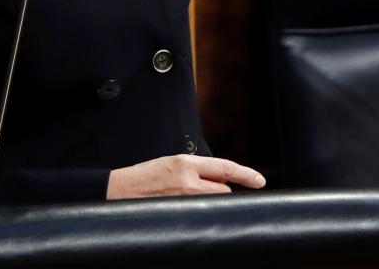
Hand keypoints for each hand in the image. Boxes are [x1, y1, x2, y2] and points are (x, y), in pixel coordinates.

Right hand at [105, 154, 264, 198]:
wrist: (119, 191)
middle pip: (223, 190)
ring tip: (188, 199)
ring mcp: (184, 200)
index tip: (260, 181)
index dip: (246, 174)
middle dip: (219, 191)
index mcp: (185, 163)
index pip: (224, 168)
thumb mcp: (170, 163)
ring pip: (213, 203)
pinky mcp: (179, 214)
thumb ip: (194, 169)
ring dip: (209, 202)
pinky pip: (201, 214)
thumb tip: (217, 180)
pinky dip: (200, 212)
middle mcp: (188, 181)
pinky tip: (188, 210)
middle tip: (201, 191)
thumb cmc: (143, 176)